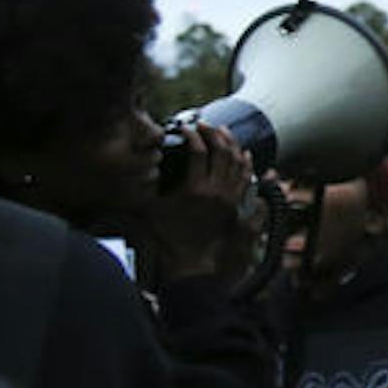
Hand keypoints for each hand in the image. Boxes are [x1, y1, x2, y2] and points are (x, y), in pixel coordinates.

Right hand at [151, 123, 253, 278]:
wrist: (189, 262)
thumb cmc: (168, 238)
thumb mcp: (150, 209)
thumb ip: (145, 187)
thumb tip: (141, 169)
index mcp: (194, 189)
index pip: (198, 151)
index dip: (192, 134)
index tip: (186, 128)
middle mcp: (216, 192)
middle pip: (222, 151)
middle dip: (214, 133)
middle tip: (205, 125)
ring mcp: (229, 199)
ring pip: (238, 162)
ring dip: (232, 144)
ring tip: (224, 132)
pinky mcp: (235, 206)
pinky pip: (246, 178)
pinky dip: (246, 163)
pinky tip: (244, 154)